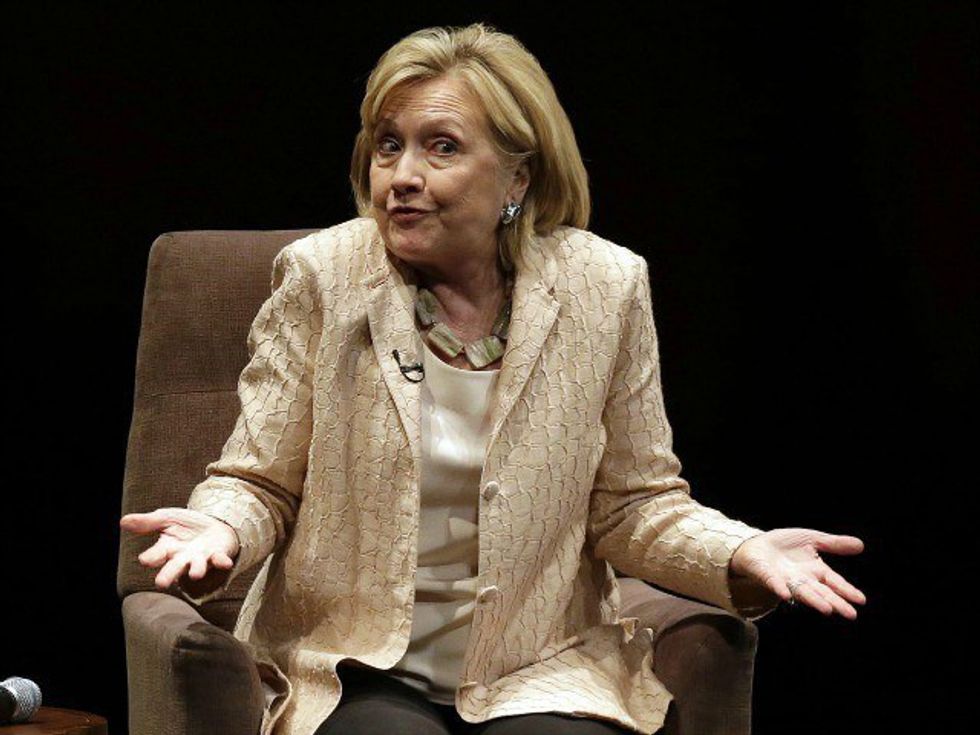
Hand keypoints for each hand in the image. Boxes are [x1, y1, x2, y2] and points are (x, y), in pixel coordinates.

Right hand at [120, 507, 240, 590]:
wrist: (214, 524)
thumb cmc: (186, 525)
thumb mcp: (166, 518)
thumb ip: (147, 522)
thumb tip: (123, 521)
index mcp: (168, 548)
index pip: (157, 554)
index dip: (151, 557)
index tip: (145, 559)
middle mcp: (183, 557)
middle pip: (174, 567)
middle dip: (169, 574)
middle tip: (161, 583)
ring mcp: (201, 558)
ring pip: (197, 566)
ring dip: (196, 570)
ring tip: (195, 574)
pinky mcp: (218, 555)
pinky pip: (219, 559)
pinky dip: (222, 562)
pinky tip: (225, 563)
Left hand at [729, 528, 865, 618]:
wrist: (757, 544)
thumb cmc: (785, 544)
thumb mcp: (812, 539)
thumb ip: (834, 544)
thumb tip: (861, 545)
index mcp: (815, 570)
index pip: (834, 582)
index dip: (846, 590)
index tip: (861, 600)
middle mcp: (803, 579)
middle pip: (822, 592)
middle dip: (835, 602)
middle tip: (851, 614)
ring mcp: (786, 580)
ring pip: (802, 592)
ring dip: (814, 600)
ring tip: (827, 610)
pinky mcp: (767, 576)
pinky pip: (774, 584)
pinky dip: (780, 588)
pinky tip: (785, 595)